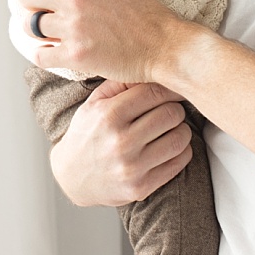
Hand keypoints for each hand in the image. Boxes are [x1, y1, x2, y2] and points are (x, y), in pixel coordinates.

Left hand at [20, 0, 188, 82]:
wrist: (162, 43)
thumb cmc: (144, 13)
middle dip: (30, 5)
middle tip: (41, 13)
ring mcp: (73, 27)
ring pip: (30, 26)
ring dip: (37, 31)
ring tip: (50, 35)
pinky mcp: (75, 54)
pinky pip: (40, 55)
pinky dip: (44, 55)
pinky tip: (55, 53)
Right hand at [50, 80, 192, 205]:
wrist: (71, 176)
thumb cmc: (88, 132)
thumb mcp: (96, 101)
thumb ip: (122, 82)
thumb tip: (153, 67)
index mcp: (109, 115)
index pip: (154, 92)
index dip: (170, 88)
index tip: (175, 88)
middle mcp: (120, 142)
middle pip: (171, 114)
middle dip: (175, 108)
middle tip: (170, 108)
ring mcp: (132, 167)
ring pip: (179, 138)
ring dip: (182, 129)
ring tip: (172, 126)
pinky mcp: (141, 187)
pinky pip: (179, 162)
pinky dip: (182, 150)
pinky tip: (171, 144)